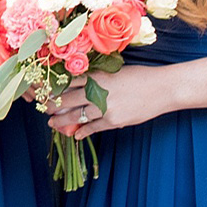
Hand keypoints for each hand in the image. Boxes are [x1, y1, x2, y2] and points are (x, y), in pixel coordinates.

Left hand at [48, 62, 175, 138]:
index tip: (43, 91)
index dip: (54, 88)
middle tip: (43, 108)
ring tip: (52, 123)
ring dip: (61, 121)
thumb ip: (97, 79)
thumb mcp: (115, 72)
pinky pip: (92, 128)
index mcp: (97, 76)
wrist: (163, 89)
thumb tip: (78, 84)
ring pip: (76, 116)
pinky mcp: (114, 121)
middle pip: (66, 100)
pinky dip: (82, 131)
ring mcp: (105, 108)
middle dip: (51, 105)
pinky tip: (76, 134)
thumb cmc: (140, 77)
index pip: (67, 82)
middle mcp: (98, 91)